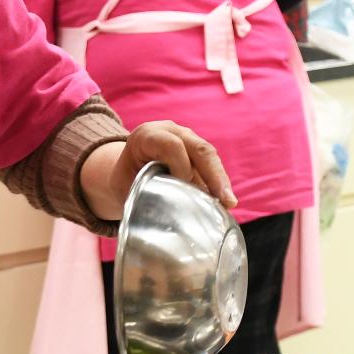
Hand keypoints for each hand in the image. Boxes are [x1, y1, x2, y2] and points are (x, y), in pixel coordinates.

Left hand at [83, 120, 235, 221]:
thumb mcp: (125, 186)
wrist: (126, 167)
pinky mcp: (197, 153)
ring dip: (221, 181)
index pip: (172, 146)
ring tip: (229, 205)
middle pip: (200, 149)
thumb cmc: (124, 179)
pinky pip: (212, 166)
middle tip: (227, 202)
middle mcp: (172, 132)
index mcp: (148, 135)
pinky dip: (218, 184)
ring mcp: (188, 139)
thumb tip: (164, 221)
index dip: (180, 167)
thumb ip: (142, 197)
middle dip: (215, 176)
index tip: (181, 190)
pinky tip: (224, 203)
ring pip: (210, 157)